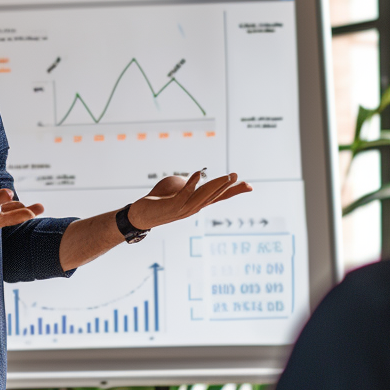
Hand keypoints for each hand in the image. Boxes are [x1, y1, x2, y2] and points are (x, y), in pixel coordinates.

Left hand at [128, 171, 251, 229]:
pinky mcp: (171, 207)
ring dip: (214, 186)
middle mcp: (192, 208)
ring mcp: (182, 209)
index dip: (233, 192)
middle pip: (213, 197)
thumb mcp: (174, 185)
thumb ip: (187, 181)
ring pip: (202, 197)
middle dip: (226, 187)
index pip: (218, 197)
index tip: (250, 186)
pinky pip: (183, 195)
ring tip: (227, 176)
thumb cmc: (158, 199)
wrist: (139, 215)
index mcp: (196, 203)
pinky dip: (191, 184)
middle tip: (238, 176)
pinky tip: (197, 174)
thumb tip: (195, 178)